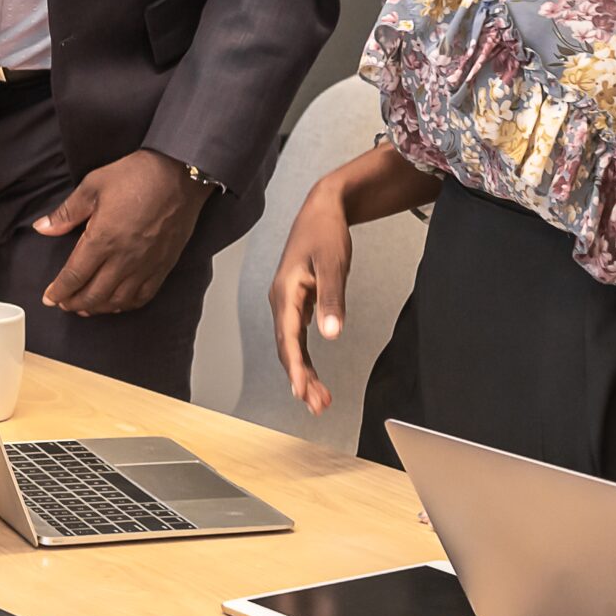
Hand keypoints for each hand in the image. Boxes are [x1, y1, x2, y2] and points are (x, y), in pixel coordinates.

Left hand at [30, 149, 208, 314]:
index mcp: (102, 239)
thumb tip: (43, 227)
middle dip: (74, 303)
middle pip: (94, 294)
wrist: (179, 174)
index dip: (59, 291)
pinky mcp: (163, 265)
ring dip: (98, 308)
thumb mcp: (92, 186)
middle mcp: (124, 258)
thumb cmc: (138, 176)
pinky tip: (117, 303)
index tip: (49, 298)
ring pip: (117, 300)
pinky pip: (143, 296)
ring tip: (85, 307)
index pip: (74, 275)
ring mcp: (145, 265)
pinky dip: (126, 305)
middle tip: (63, 304)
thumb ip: (66, 213)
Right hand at [269, 182, 353, 415]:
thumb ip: (332, 300)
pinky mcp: (298, 301)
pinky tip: (315, 373)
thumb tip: (331, 334)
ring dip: (304, 372)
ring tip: (320, 399)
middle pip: (288, 348)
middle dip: (301, 378)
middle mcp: (281, 300)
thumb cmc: (326, 233)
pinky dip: (306, 357)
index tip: (303, 392)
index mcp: (285, 292)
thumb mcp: (333, 264)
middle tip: (317, 406)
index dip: (296, 367)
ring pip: (292, 345)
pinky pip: (298, 336)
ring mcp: (288, 302)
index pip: (288, 338)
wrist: (322, 210)